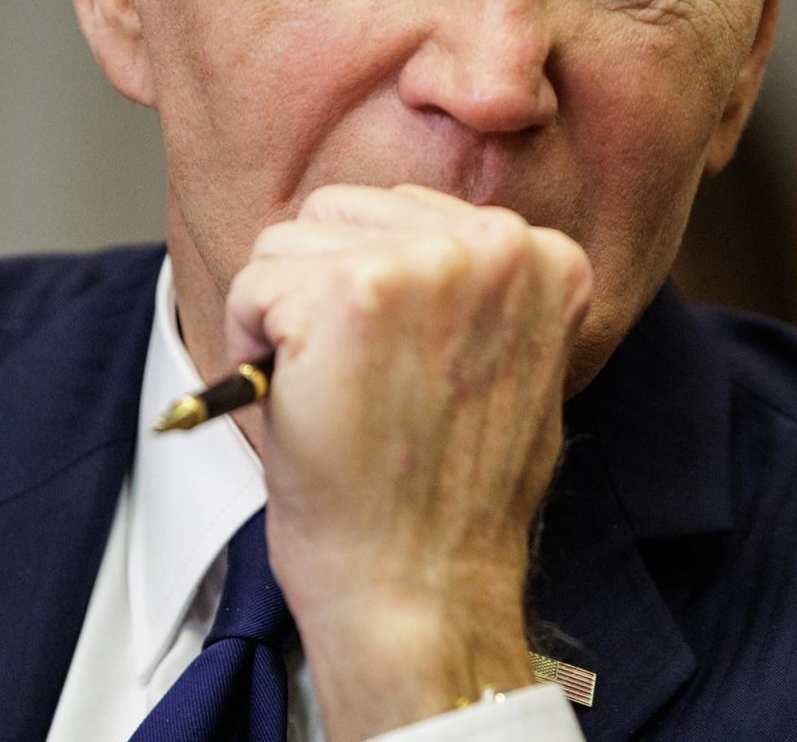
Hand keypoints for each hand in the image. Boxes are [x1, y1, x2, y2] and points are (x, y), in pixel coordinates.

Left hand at [223, 183, 592, 740]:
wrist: (422, 586)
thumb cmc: (456, 496)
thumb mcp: (513, 366)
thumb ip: (480, 289)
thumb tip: (412, 239)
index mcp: (548, 257)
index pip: (413, 212)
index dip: (378, 286)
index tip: (395, 360)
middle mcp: (500, 244)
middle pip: (347, 211)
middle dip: (322, 287)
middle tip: (352, 378)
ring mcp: (429, 263)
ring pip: (293, 239)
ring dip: (284, 312)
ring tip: (327, 388)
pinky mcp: (356, 291)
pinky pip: (255, 281)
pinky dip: (248, 342)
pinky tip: (296, 396)